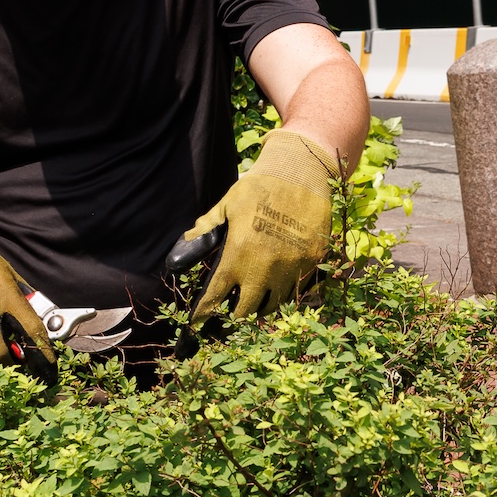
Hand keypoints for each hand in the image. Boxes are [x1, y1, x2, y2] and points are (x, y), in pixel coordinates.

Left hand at [183, 129, 337, 321]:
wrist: (301, 173)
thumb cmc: (259, 187)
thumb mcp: (227, 205)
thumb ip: (206, 228)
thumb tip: (185, 243)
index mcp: (238, 255)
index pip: (216, 296)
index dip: (204, 313)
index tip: (197, 323)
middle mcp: (264, 269)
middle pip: (246, 310)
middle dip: (234, 317)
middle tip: (228, 317)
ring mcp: (290, 269)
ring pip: (274, 305)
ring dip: (261, 307)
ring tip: (253, 305)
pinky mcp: (311, 264)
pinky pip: (296, 290)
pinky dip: (285, 294)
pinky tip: (277, 290)